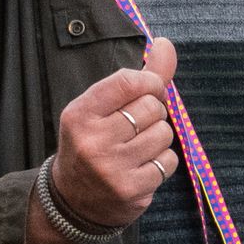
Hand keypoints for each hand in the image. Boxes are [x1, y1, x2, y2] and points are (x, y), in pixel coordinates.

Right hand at [48, 38, 182, 231]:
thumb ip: (138, 77)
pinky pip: (169, 161)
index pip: (129, 81)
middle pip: (152, 107)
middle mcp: (92, 140)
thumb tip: (165, 43)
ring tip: (137, 148)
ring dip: (159, 139)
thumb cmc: (94, 142)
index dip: (150, 82)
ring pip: (164, 134)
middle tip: (136, 127)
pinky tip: (142, 167)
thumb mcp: (102, 109)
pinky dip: (163, 162)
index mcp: (79, 114)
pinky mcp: (131, 189)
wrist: (74, 200)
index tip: (149, 90)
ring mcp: (111, 167)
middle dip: (153, 113)